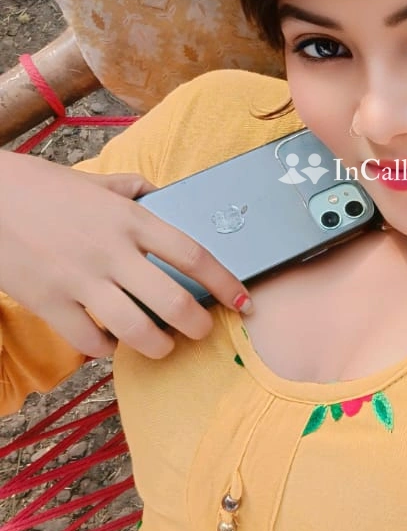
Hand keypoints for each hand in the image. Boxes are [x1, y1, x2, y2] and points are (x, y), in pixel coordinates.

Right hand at [0, 150, 251, 359]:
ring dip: (158, 346)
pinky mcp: (49, 303)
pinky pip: (90, 341)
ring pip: (136, 330)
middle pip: (173, 301)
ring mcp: (80, 280)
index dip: (226, 283)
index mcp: (129, 218)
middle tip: (201, 330)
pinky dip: (107, 349)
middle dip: (197, 325)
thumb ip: (129, 189)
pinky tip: (112, 343)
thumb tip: (157, 193)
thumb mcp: (93, 182)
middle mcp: (111, 251)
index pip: (193, 255)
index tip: (243, 301)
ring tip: (163, 345)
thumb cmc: (39, 187)